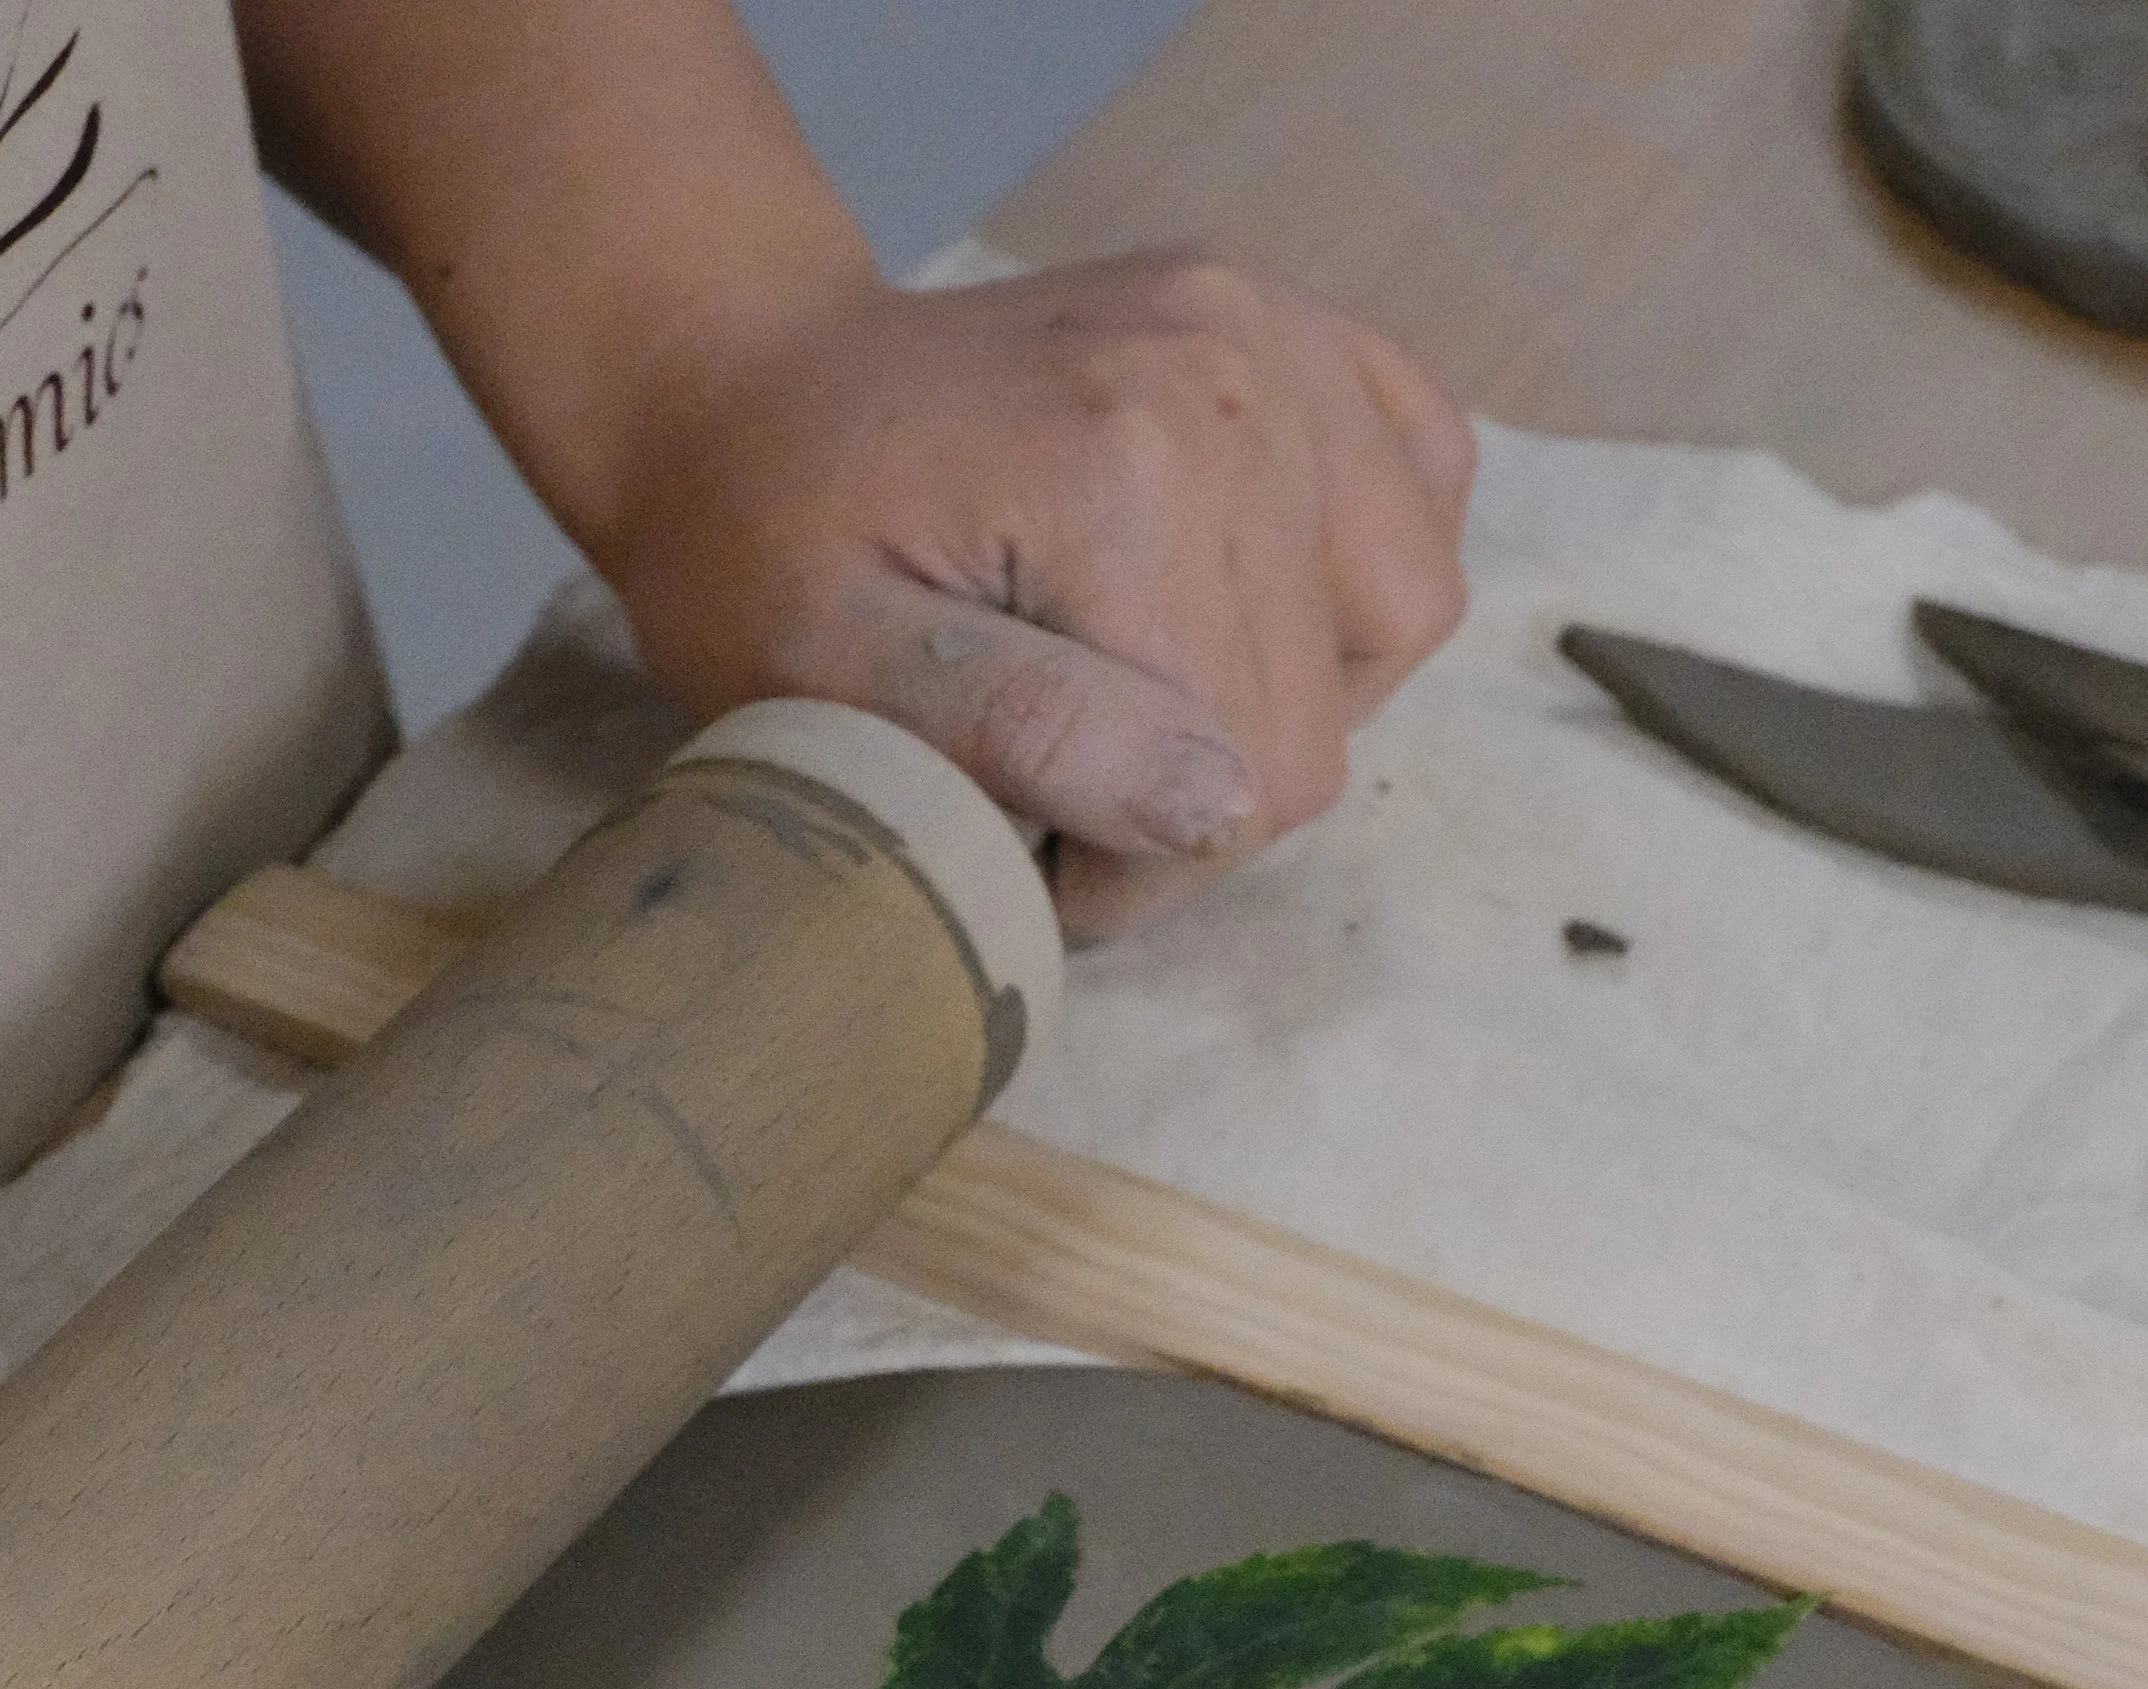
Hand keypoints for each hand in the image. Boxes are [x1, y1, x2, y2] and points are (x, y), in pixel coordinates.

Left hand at [606, 254, 1474, 938]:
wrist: (749, 383)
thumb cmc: (762, 551)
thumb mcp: (827, 674)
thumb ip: (1020, 736)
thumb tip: (1215, 805)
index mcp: (1127, 470)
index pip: (1230, 791)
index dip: (1128, 873)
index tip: (1023, 851)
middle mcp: (1235, 381)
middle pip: (1310, 726)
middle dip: (1189, 803)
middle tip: (1062, 787)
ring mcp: (1281, 336)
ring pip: (1395, 621)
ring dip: (1284, 700)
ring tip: (1148, 694)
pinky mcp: (1303, 330)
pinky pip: (1425, 484)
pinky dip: (1355, 572)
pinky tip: (1241, 593)